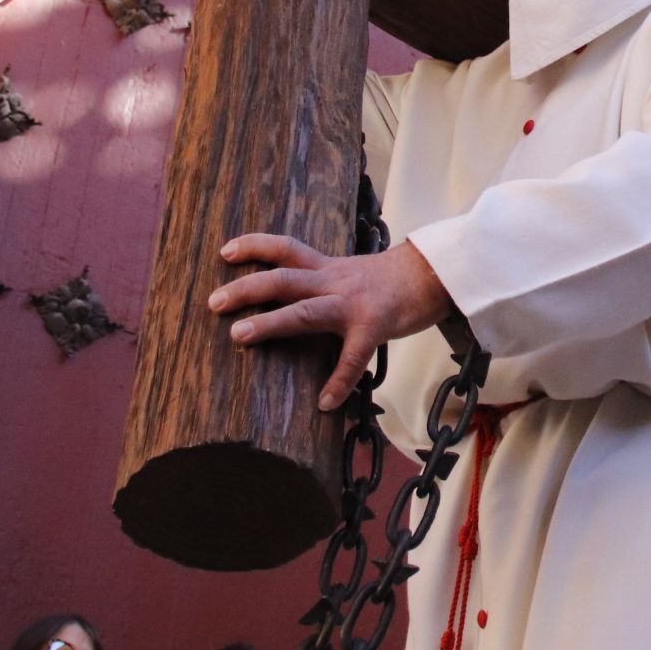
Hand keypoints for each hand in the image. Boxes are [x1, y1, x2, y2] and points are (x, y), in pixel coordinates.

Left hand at [210, 234, 453, 408]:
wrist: (436, 274)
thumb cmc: (394, 280)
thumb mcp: (354, 274)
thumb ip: (326, 284)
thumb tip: (298, 299)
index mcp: (328, 269)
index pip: (286, 249)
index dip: (254, 247)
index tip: (224, 252)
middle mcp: (334, 281)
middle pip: (284, 278)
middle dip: (246, 289)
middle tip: (213, 302)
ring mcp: (353, 304)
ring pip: (305, 309)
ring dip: (270, 323)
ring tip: (239, 337)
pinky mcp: (375, 326)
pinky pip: (353, 357)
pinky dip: (339, 381)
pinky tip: (327, 402)